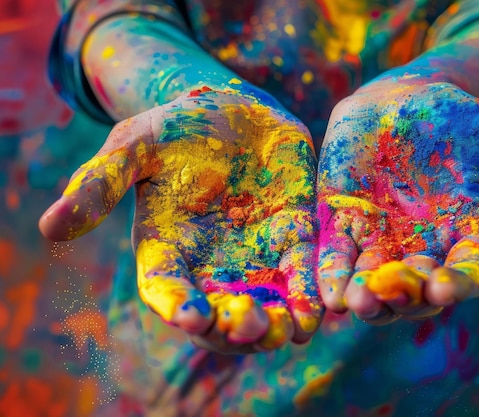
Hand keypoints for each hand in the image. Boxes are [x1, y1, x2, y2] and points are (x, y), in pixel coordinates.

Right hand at [39, 86, 321, 352]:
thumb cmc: (175, 129)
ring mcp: (255, 255)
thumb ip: (101, 184)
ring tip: (288, 330)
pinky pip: (302, 273)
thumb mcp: (134, 148)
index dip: (177, 305)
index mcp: (168, 249)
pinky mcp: (293, 237)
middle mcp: (211, 263)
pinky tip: (316, 312)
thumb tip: (49, 227)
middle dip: (235, 327)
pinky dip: (308, 295)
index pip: (168, 288)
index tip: (190, 316)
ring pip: (266, 305)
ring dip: (277, 324)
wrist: (232, 109)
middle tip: (250, 326)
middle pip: (221, 313)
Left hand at [317, 80, 478, 324]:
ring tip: (356, 302)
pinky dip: (331, 273)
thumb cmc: (461, 119)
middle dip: (405, 295)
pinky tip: (325, 291)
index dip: (460, 281)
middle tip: (391, 299)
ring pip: (375, 278)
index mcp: (468, 235)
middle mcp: (425, 248)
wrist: (402, 101)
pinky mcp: (343, 224)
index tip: (446, 289)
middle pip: (418, 285)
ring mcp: (382, 240)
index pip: (470, 269)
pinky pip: (337, 255)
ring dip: (365, 295)